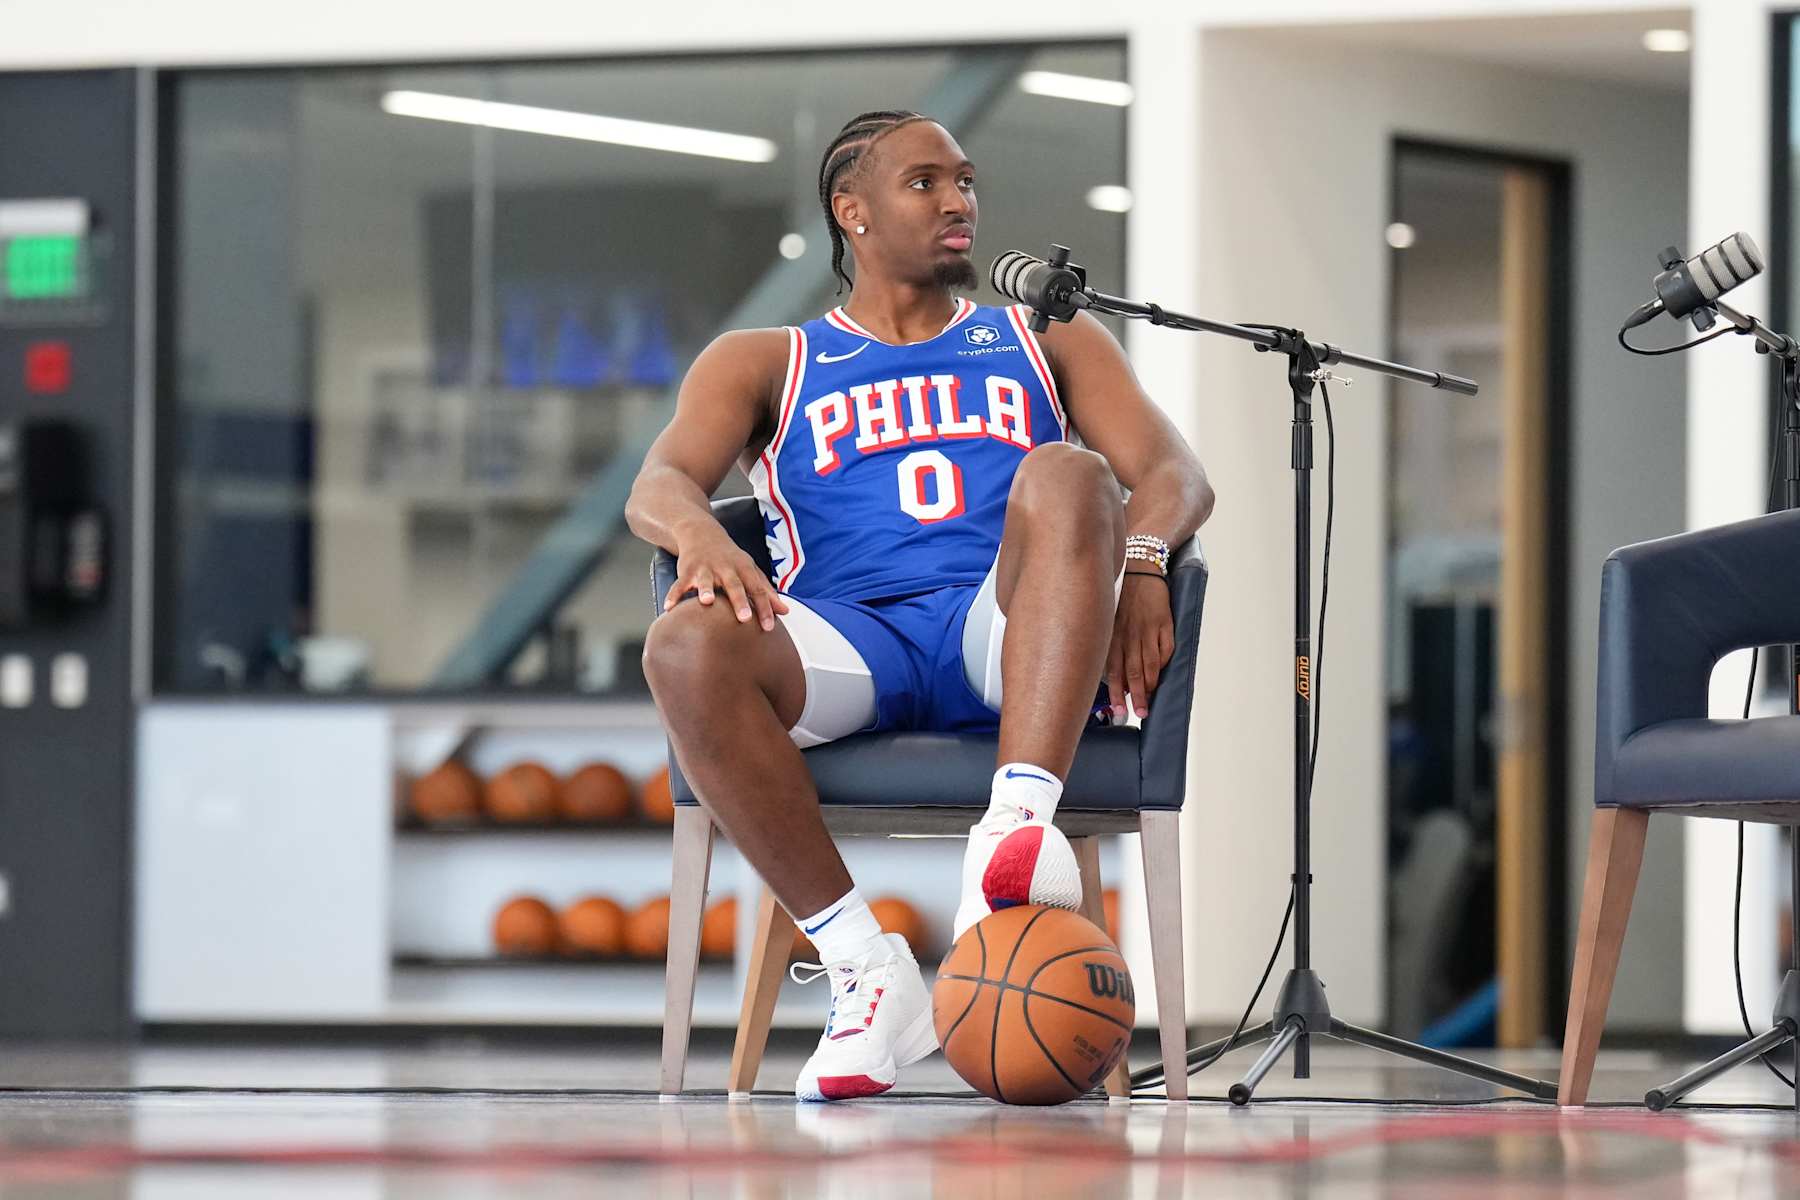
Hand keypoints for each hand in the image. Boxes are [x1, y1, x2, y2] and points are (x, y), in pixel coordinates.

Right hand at [663, 522, 789, 630]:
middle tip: (744, 618)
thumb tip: (786, 611)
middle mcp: (726, 568)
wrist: (701, 533)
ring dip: (706, 590)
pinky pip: (680, 584)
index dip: (765, 608)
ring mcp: (705, 568)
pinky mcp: (687, 571)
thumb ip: (766, 591)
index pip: (757, 589)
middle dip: (739, 600)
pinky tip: (670, 608)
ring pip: (705, 580)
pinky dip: (674, 595)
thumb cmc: (730, 558)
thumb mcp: (750, 570)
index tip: (770, 627)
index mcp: (744, 569)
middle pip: (734, 585)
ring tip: (706, 602)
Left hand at [1104, 571, 1173, 719]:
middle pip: (1132, 671)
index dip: (1116, 692)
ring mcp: (1148, 630)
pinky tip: (1161, 675)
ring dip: (1150, 685)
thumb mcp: (1110, 621)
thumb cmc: (1122, 600)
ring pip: (1149, 663)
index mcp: (1114, 635)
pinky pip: (1166, 649)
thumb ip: (1113, 648)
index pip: (1113, 670)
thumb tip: (1120, 680)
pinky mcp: (1164, 624)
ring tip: (1150, 702)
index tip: (1118, 710)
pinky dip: (1164, 664)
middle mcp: (1130, 635)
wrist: (1141, 570)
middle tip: (1139, 713)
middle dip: (1136, 696)